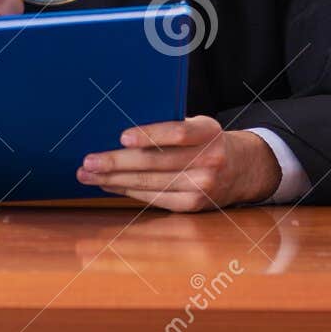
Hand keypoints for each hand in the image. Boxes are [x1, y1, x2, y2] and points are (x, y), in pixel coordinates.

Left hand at [76, 116, 282, 211]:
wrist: (242, 169)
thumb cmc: (207, 141)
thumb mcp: (199, 126)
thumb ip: (171, 127)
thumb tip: (122, 133)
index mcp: (209, 132)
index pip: (178, 132)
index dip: (149, 135)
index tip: (122, 137)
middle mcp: (208, 160)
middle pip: (155, 163)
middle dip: (116, 163)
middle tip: (88, 162)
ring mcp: (202, 186)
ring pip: (149, 183)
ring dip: (114, 180)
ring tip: (88, 175)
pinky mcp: (192, 205)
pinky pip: (153, 198)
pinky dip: (128, 191)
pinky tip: (110, 185)